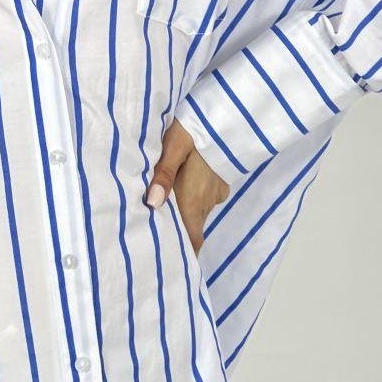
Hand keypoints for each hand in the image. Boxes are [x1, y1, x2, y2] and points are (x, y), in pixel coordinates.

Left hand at [145, 116, 229, 254]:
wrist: (229, 116)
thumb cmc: (196, 131)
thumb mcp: (173, 148)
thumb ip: (163, 175)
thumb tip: (152, 204)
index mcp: (193, 199)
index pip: (192, 239)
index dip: (186, 254)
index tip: (175, 265)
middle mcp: (207, 202)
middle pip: (193, 227)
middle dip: (180, 233)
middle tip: (162, 237)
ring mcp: (217, 192)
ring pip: (199, 211)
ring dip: (186, 213)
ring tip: (167, 210)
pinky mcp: (222, 181)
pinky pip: (207, 198)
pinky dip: (196, 198)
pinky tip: (184, 186)